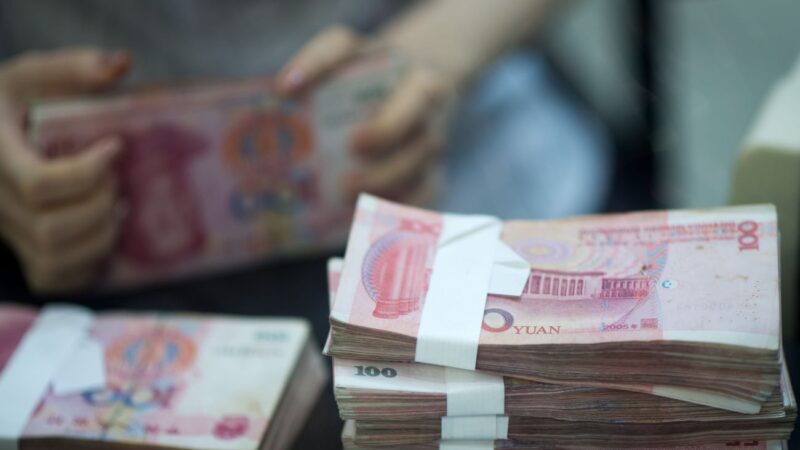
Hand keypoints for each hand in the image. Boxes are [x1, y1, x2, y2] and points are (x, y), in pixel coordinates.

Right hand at [0, 48, 130, 292]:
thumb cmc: (12, 107)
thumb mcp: (32, 77)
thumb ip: (72, 68)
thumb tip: (121, 63)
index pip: (38, 184)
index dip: (86, 174)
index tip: (114, 148)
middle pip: (51, 229)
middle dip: (99, 206)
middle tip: (117, 181)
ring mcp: (6, 232)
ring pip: (53, 259)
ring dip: (100, 238)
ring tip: (117, 208)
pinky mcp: (22, 251)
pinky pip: (53, 278)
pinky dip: (88, 264)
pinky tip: (104, 235)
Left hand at [277, 26, 453, 203]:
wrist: (413, 77)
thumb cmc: (373, 67)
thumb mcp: (350, 48)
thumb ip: (321, 57)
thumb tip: (285, 87)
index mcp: (422, 88)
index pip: (416, 105)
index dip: (388, 129)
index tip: (354, 145)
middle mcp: (432, 124)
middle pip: (417, 154)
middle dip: (383, 174)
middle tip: (344, 186)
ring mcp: (433, 155)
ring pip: (422, 183)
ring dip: (386, 200)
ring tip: (346, 207)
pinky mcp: (432, 177)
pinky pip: (422, 204)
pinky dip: (398, 217)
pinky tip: (367, 226)